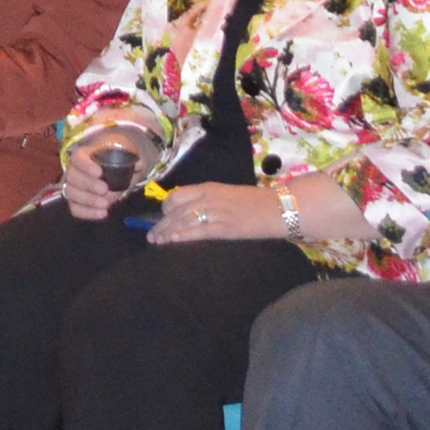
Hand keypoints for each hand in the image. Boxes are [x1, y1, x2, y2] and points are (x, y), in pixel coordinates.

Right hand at [61, 126, 150, 218]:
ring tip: (106, 205)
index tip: (99, 173)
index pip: (78, 157)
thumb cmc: (115, 162)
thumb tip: (139, 164)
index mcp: (84, 155)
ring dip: (88, 200)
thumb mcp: (124, 157)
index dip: (86, 166)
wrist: (112, 173)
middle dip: (88, 185)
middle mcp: (74, 170)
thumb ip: (132, 160)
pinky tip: (102, 214)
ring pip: (72, 193)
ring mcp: (72, 186)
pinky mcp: (75, 201)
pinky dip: (87, 212)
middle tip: (105, 190)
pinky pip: (74, 208)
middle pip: (73, 176)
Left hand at [150, 182, 282, 245]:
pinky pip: (196, 231)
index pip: (177, 195)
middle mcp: (208, 197)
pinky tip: (171, 241)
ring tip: (156, 241)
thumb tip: (192, 211)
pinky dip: (181, 236)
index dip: (165, 208)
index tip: (160, 218)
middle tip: (152, 235)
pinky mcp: (223, 228)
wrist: (278, 208)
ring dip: (166, 232)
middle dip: (161, 223)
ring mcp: (215, 212)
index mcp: (209, 188)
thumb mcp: (228, 195)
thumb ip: (209, 200)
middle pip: (175, 209)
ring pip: (181, 221)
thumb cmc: (256, 203)